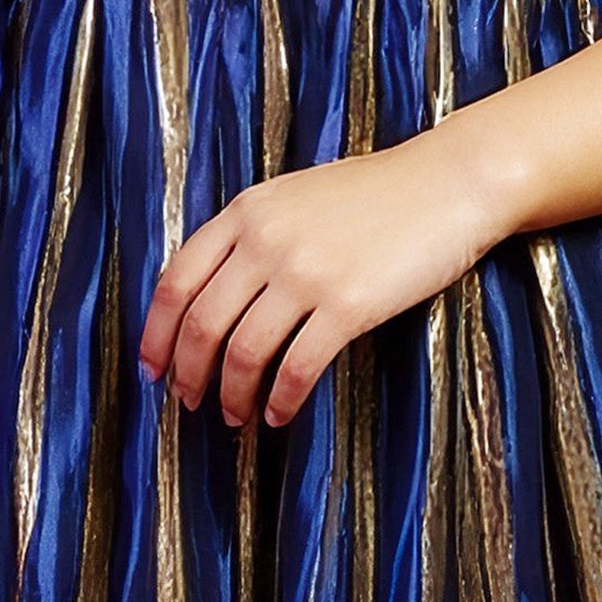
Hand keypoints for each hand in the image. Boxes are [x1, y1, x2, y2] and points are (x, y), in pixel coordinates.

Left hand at [140, 126, 521, 428]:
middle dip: (189, 374)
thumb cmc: (379, 194)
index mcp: (247, 211)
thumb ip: (253, 233)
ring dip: (232, 396)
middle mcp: (266, 240)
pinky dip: (282, 400)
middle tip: (190, 403)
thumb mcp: (297, 196)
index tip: (153, 367)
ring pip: (243, 352)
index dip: (156, 333)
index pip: (177, 280)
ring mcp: (306, 272)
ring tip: (236, 418)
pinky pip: (297, 367)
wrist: (449, 184)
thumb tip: (215, 295)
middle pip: (203, 323)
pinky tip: (281, 415)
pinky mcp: (347, 304)